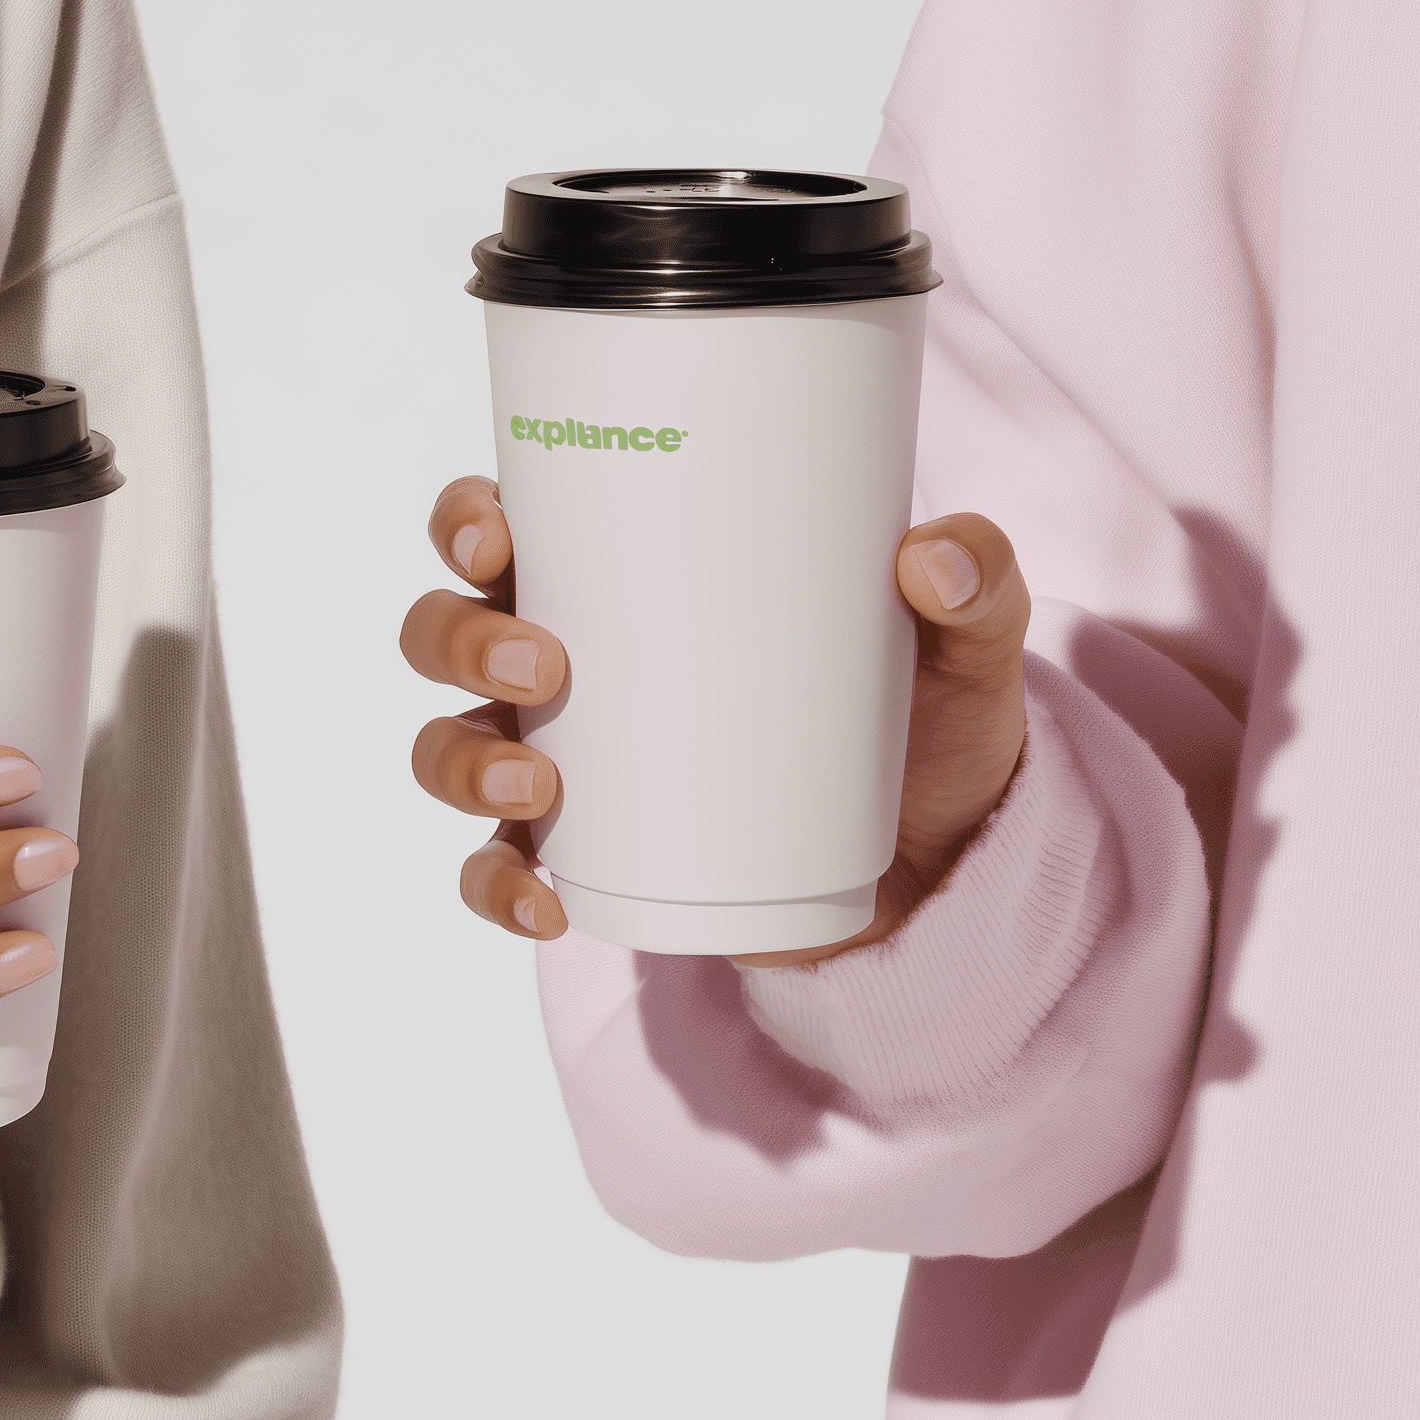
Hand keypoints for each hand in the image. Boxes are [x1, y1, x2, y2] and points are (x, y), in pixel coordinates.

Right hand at [399, 476, 1029, 967]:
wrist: (936, 871)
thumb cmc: (922, 727)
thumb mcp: (962, 653)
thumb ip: (975, 587)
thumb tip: (933, 561)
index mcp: (619, 578)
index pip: (499, 525)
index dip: (465, 520)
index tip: (497, 534)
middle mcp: (563, 665)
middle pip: (444, 631)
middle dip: (461, 641)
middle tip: (542, 665)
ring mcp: (560, 765)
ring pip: (446, 748)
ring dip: (462, 762)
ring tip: (541, 786)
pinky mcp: (582, 858)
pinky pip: (493, 871)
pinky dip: (498, 886)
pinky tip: (547, 899)